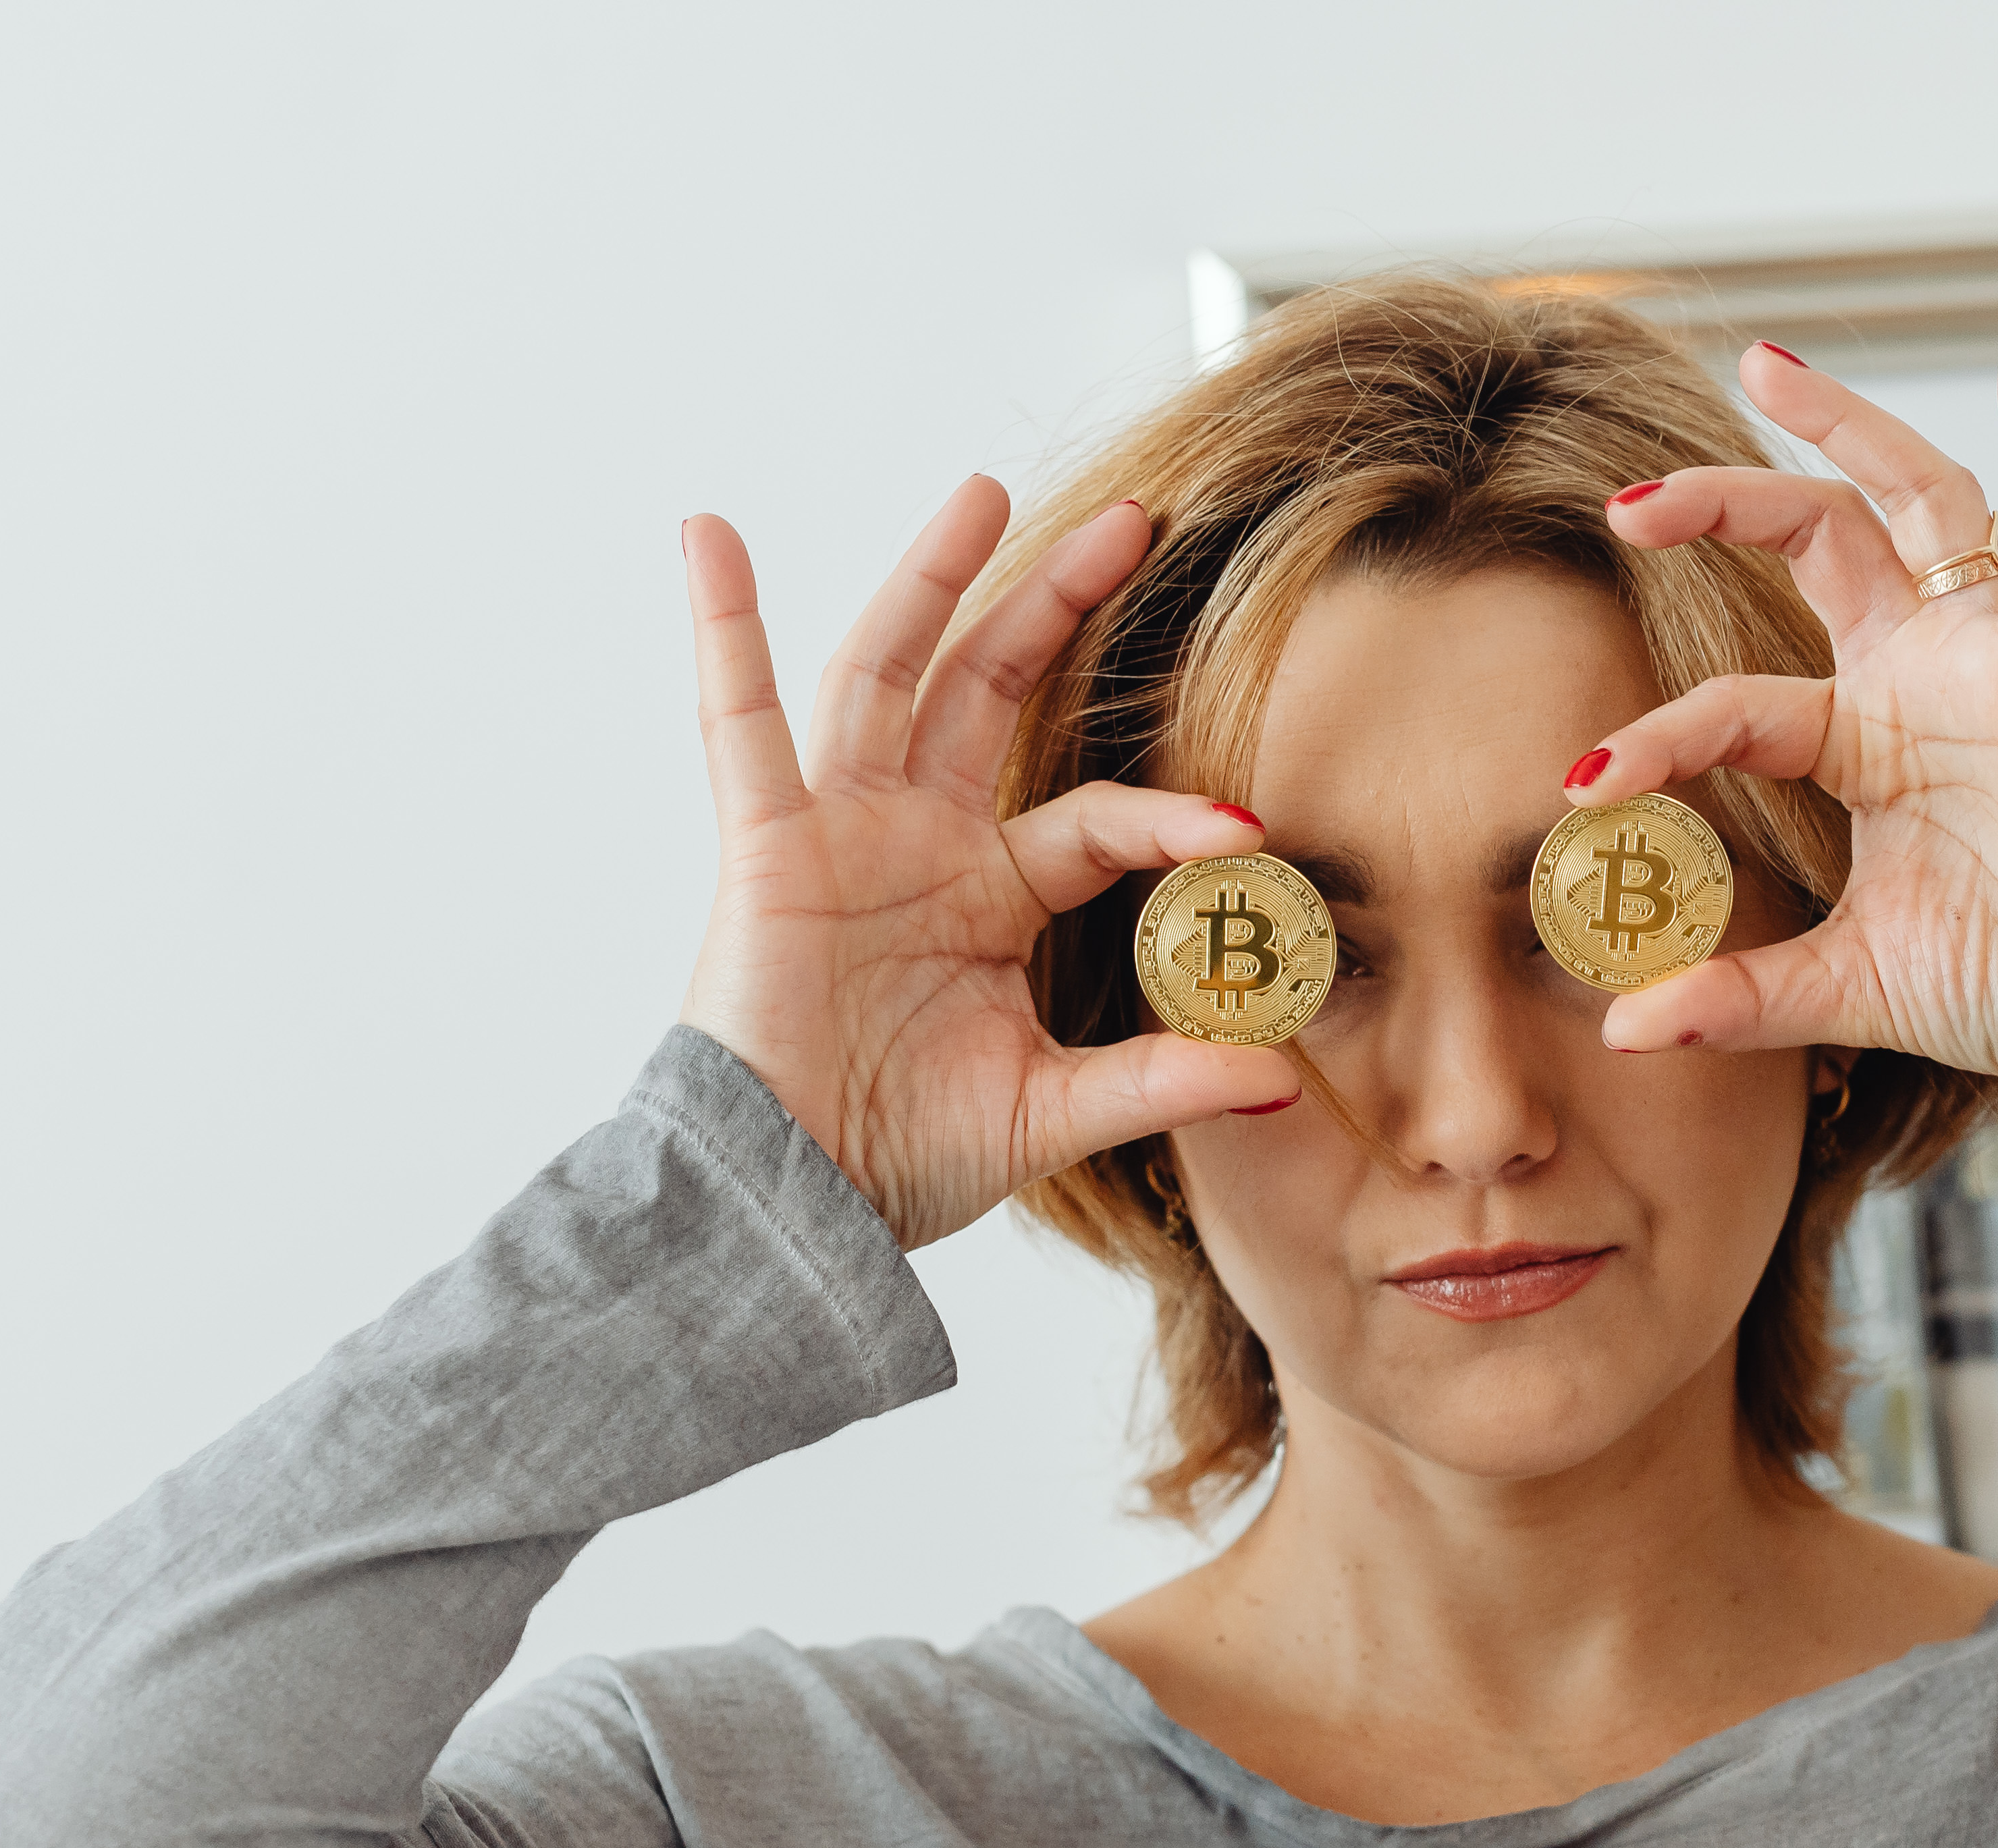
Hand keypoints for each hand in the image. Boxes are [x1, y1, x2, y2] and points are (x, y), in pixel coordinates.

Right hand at [675, 484, 1298, 1248]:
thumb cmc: (904, 1159)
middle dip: (1057, 603)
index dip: (1173, 818)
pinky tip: (713, 537)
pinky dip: (723, 627)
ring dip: (934, 580)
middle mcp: (921, 842)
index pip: (1100, 822)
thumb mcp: (1053, 1115)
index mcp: (992, 896)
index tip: (1250, 827)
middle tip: (1134, 520)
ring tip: (983, 491)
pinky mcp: (770, 848)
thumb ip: (1162, 1083)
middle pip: (996, 691)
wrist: (796, 1205)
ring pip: (891, 676)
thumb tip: (1284, 1077)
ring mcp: (843, 833)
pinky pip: (738, 723)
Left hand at [1576, 326, 1997, 1086]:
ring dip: (1848, 427)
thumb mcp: (1850, 986)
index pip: (1741, 704)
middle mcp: (1925, 679)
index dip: (1659, 736)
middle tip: (1627, 501)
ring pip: (1917, 500)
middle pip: (1818, 546)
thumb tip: (1620, 1030)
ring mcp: (1991, 657)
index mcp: (1872, 744)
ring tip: (1768, 365)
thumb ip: (1739, 995)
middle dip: (1726, 505)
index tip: (1583, 786)